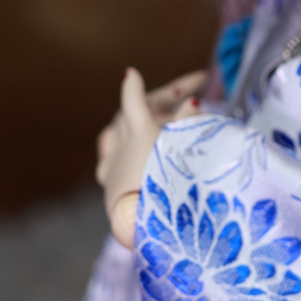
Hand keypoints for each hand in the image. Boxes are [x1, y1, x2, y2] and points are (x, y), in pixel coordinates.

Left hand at [96, 68, 205, 246]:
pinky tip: (127, 150)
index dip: (136, 85)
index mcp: (138, 129)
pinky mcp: (108, 184)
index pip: (133, 97)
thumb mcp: (185, 145)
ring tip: (154, 119)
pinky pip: (109, 157)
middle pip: (132, 113)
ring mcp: (110, 164)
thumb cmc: (173, 182)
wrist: (147, 226)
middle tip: (186, 95)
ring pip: (117, 133)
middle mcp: (119, 143)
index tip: (131, 73)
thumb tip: (192, 103)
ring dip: (134, 122)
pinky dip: (120, 146)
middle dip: (157, 101)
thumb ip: (189, 121)